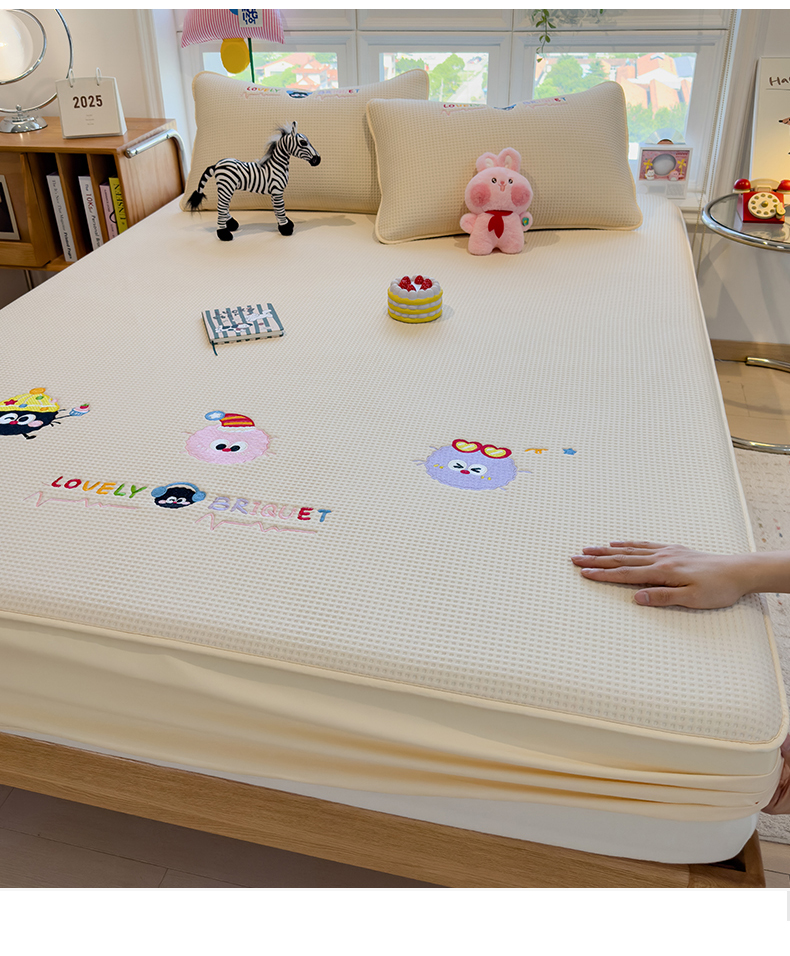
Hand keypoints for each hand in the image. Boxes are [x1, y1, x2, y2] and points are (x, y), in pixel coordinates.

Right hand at [570, 541, 752, 608]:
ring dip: (607, 550)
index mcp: (663, 571)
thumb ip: (663, 597)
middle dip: (596, 559)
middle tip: (575, 557)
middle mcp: (661, 558)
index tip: (584, 573)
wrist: (738, 571)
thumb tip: (637, 598)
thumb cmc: (717, 589)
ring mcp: (666, 551)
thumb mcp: (692, 599)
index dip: (603, 574)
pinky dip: (627, 544)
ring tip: (588, 548)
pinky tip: (618, 543)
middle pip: (622, 559)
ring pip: (629, 550)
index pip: (626, 574)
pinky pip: (643, 545)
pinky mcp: (673, 549)